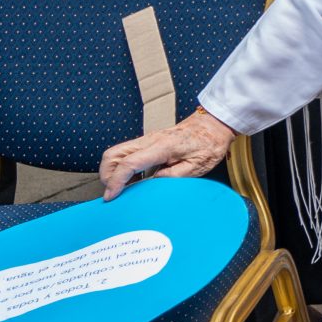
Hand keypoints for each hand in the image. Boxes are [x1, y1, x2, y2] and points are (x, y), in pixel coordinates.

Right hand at [99, 108, 237, 197]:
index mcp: (162, 146)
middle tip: (115, 192)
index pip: (128, 163)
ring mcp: (147, 139)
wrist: (213, 124)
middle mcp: (150, 140)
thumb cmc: (209, 144)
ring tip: (125, 187)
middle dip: (107, 175)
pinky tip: (134, 179)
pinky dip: (121, 167)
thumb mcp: (197, 166)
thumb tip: (151, 184)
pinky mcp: (148, 142)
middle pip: (112, 155)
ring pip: (115, 152)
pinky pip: (125, 153)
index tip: (112, 196)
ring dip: (112, 171)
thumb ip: (173, 177)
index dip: (116, 182)